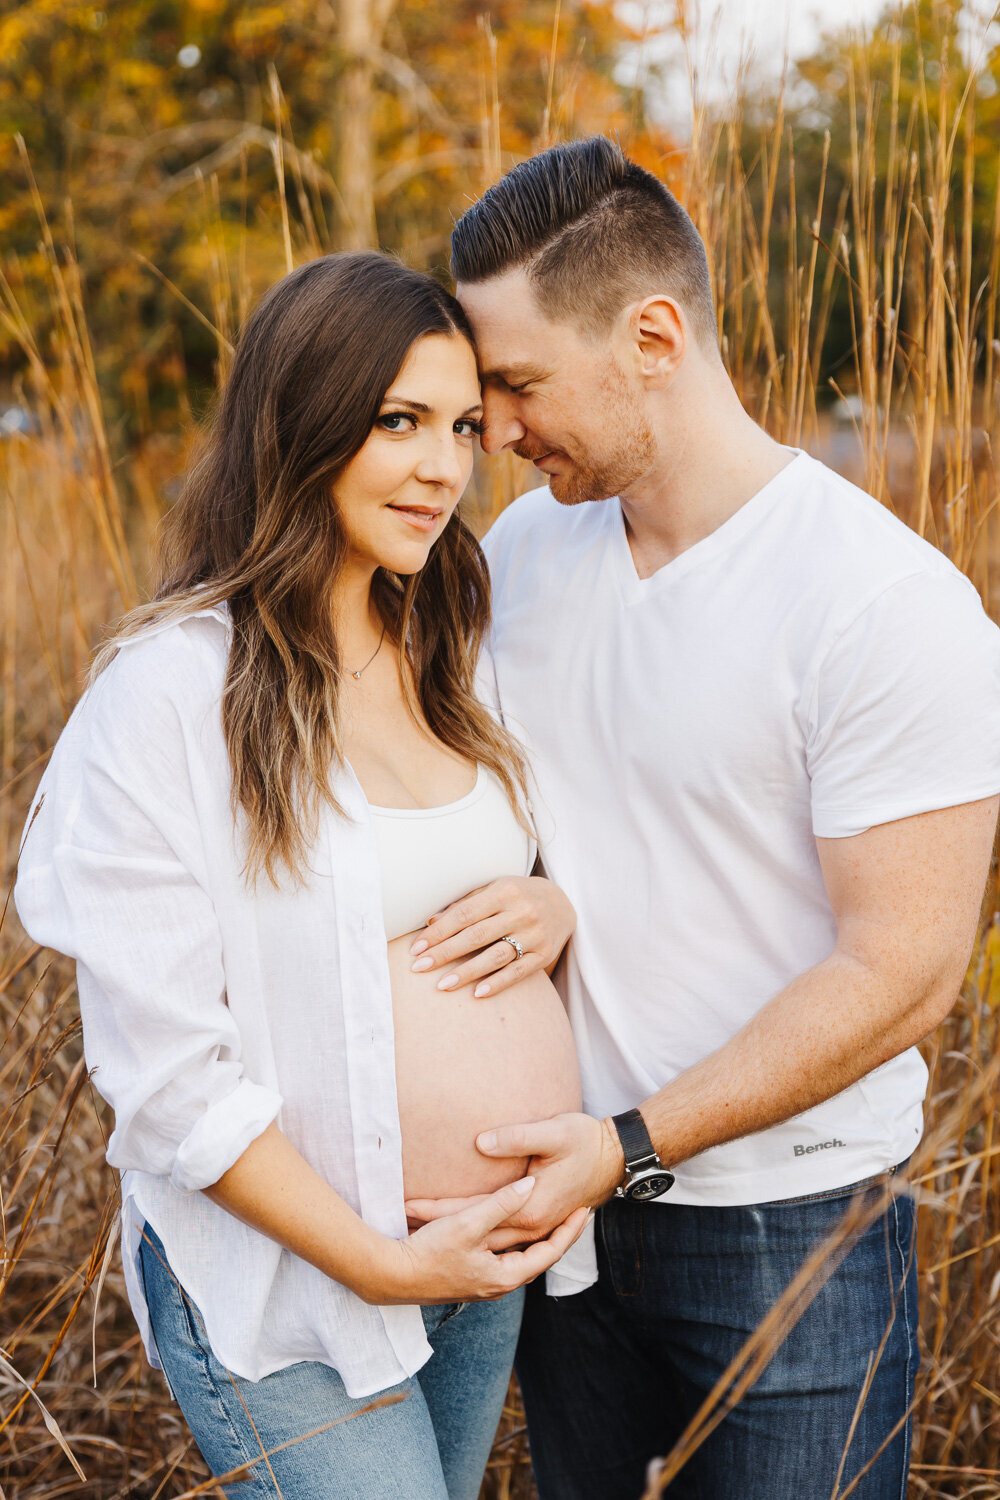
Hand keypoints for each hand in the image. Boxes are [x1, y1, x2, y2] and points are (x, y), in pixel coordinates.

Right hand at [365, 1176, 590, 1303]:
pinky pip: (503, 1258)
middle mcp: (498, 1284)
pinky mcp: (469, 1276)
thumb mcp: (468, 1223)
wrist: (390, 1277)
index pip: (549, 1253)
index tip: (585, 1210)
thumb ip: (501, 1204)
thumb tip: (530, 1185)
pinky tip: (514, 1230)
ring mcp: (483, 1283)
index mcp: (504, 1276)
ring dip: (537, 1239)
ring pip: (520, 1258)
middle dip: (558, 1235)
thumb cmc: (428, 1252)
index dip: (569, 1231)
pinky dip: (516, 1242)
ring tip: (553, 1218)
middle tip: (576, 1214)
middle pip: (538, 1257)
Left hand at [406, 1114, 624, 1251]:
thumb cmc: (586, 1142)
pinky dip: (480, 1229)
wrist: (616, 1158)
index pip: (474, 1211)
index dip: (441, 1208)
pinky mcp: (541, 1220)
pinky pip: (503, 1232)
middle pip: (477, 1230)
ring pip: (489, 1237)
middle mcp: (532, 1225)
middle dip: (441, 1226)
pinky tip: (464, 1223)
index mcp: (531, 1209)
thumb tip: (480, 1142)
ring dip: (459, 1230)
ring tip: (423, 1225)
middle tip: (404, 1219)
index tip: (409, 1202)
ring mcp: (538, 1226)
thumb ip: (515, 1139)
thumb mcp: (552, 1133)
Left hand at [408, 876, 576, 997]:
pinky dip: (498, 983)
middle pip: (477, 935)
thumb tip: (431, 922)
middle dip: (445, 953)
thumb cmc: (517, 896)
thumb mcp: (494, 889)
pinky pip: (518, 972)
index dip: (439, 932)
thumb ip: (465, 904)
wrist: (563, 903)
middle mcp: (522, 912)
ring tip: (443, 985)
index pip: (465, 914)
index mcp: (505, 891)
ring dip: (467, 972)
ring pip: (497, 956)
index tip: (416, 948)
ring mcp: (535, 934)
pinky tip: (477, 994)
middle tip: (419, 968)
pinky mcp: (545, 954)